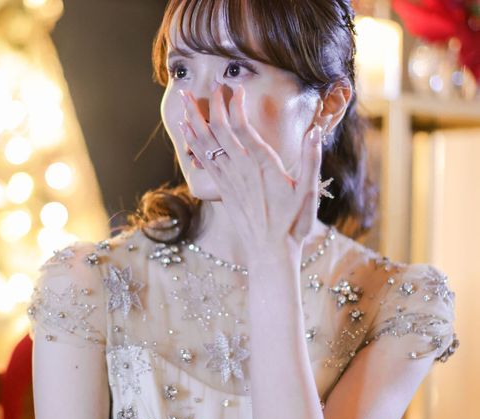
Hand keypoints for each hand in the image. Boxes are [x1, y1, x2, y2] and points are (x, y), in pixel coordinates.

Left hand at [178, 84, 322, 258]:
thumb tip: (315, 132)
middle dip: (209, 106)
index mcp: (262, 166)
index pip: (241, 128)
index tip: (233, 88)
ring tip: (184, 100)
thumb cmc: (292, 223)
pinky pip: (204, 161)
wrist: (270, 252)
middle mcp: (241, 170)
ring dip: (193, 121)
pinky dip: (194, 143)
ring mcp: (229, 180)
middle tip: (205, 85)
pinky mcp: (223, 189)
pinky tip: (186, 131)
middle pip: (218, 132)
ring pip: (205, 145)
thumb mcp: (309, 192)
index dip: (234, 105)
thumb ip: (312, 160)